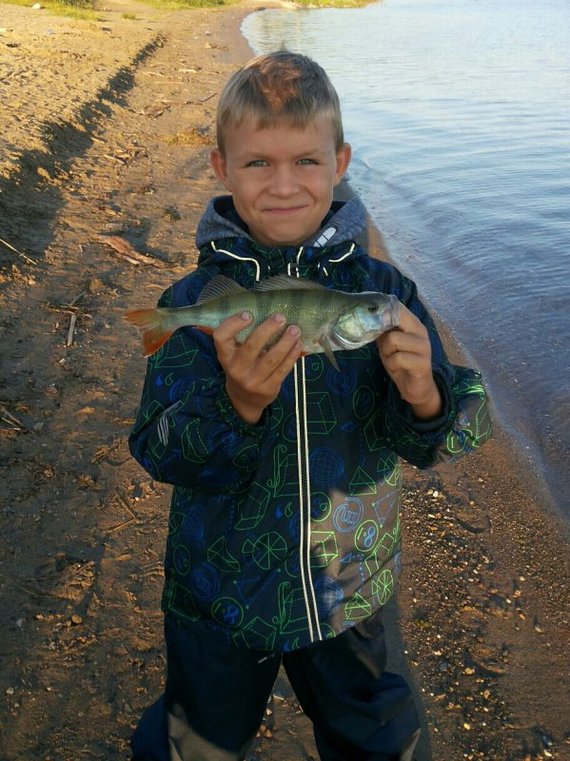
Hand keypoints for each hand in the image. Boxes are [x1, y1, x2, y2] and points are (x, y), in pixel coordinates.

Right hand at [213, 312, 302, 423]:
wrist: (244, 399)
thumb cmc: (241, 367)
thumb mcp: (234, 354)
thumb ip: (242, 337)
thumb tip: (267, 311)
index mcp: (225, 356)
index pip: (221, 338)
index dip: (233, 324)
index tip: (248, 314)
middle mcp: (236, 369)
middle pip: (251, 346)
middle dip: (267, 329)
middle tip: (280, 317)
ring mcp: (252, 380)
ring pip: (271, 359)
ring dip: (285, 342)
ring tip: (295, 329)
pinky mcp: (268, 388)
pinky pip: (282, 370)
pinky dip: (292, 356)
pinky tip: (298, 344)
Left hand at [376, 305, 441, 420]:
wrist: (415, 387)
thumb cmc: (401, 363)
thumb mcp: (388, 344)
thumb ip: (382, 330)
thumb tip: (366, 318)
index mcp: (413, 324)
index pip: (397, 306)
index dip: (381, 311)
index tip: (372, 322)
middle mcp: (421, 332)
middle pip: (396, 318)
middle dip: (382, 331)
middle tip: (381, 343)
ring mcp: (424, 347)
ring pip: (394, 339)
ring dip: (386, 351)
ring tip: (390, 357)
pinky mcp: (423, 363)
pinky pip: (398, 358)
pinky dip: (391, 364)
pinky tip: (396, 368)